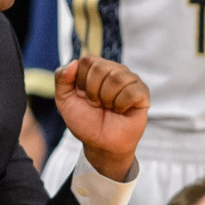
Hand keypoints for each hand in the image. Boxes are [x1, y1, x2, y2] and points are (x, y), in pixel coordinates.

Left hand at [52, 55, 147, 181]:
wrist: (101, 144)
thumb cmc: (85, 121)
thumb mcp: (64, 100)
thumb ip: (62, 78)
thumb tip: (73, 62)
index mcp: (96, 68)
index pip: (87, 60)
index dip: (82, 82)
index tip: (84, 96)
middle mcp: (114, 70)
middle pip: (100, 68)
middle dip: (93, 92)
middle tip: (97, 104)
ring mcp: (130, 80)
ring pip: (116, 78)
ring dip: (107, 99)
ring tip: (109, 108)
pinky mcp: (142, 92)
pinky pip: (130, 91)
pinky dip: (121, 105)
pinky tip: (121, 111)